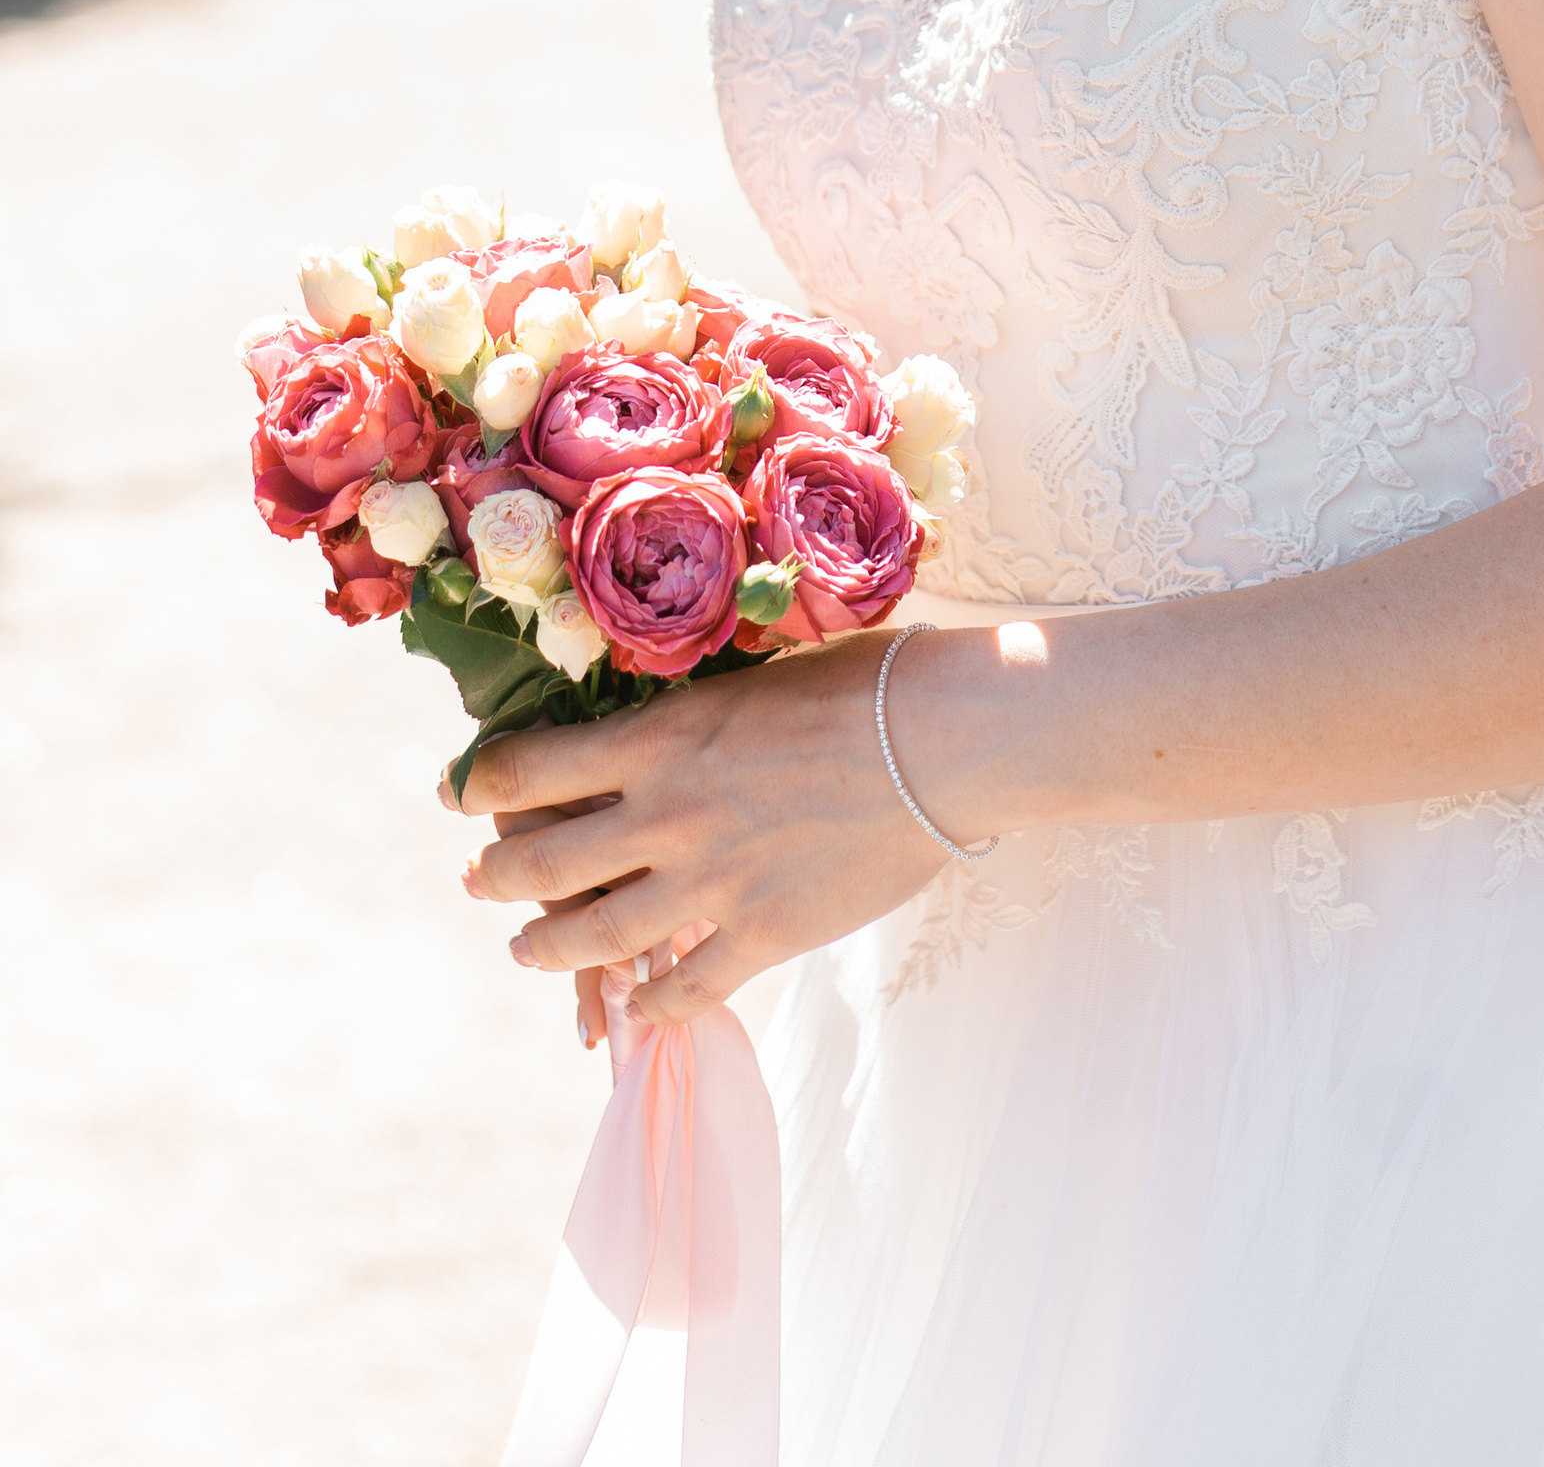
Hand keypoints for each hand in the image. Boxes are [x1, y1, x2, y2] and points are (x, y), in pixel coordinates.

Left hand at [455, 632, 954, 1026]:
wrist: (943, 739)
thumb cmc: (862, 682)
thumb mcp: (753, 677)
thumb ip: (692, 715)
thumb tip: (652, 727)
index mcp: (661, 738)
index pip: (530, 769)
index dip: (481, 783)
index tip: (460, 793)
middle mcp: (666, 814)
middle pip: (540, 863)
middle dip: (495, 878)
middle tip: (480, 884)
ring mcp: (711, 883)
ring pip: (591, 937)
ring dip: (545, 948)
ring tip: (529, 951)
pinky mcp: (762, 936)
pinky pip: (681, 990)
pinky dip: (648, 1004)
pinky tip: (637, 1007)